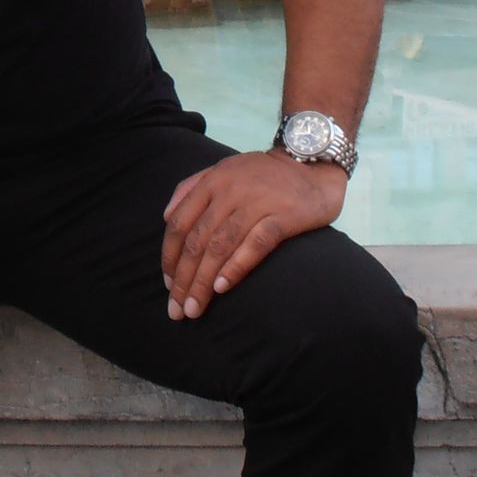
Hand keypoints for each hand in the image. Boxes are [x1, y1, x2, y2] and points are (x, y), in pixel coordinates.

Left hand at [160, 151, 346, 320]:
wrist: (311, 166)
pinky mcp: (283, 216)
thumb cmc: (262, 174)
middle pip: (197, 240)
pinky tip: (222, 287)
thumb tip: (166, 217)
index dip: (169, 256)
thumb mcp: (222, 170)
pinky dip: (236, 266)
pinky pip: (255, 244)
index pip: (179, 223)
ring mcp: (256, 203)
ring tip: (195, 308)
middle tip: (177, 310)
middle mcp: (229, 191)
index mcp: (211, 182)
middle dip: (183, 278)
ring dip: (203, 281)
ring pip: (220, 246)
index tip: (167, 284)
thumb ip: (191, 187)